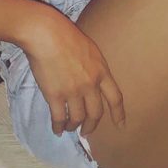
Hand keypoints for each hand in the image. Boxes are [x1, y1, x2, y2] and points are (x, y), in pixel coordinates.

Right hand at [19, 8, 124, 137]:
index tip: (121, 125)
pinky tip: (57, 130)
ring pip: (78, 118)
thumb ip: (94, 67)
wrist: (46, 35)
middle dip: (92, 126)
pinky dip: (58, 126)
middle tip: (87, 132)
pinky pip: (59, 117)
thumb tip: (92, 80)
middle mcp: (90, 85)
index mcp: (102, 72)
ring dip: (74, 126)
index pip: (115, 98)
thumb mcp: (91, 50)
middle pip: (96, 113)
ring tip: (70, 128)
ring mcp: (73, 91)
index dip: (118, 114)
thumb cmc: (66, 37)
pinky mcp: (55, 95)